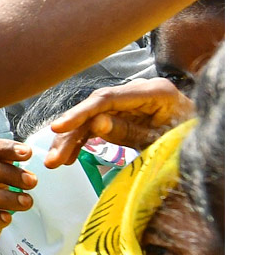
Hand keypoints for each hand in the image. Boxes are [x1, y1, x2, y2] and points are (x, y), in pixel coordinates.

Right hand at [46, 78, 194, 167]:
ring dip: (70, 141)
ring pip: (89, 119)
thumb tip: (96, 125)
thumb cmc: (187, 136)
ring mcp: (126, 103)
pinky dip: (81, 142)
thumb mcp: (160, 139)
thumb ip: (129, 131)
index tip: (58, 128)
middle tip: (53, 160)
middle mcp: (135, 92)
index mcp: (152, 92)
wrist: (200, 135)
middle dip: (69, 134)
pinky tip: (69, 158)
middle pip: (93, 109)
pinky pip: (94, 126)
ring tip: (55, 162)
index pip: (107, 99)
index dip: (80, 113)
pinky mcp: (120, 114)